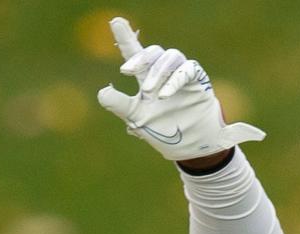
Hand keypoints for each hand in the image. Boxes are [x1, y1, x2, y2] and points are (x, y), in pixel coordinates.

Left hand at [96, 16, 263, 162]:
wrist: (189, 146)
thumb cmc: (162, 131)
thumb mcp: (136, 118)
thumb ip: (119, 104)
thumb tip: (101, 92)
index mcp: (146, 80)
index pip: (134, 54)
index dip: (126, 38)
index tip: (115, 22)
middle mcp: (163, 74)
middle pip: (153, 52)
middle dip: (140, 58)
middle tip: (126, 71)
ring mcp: (181, 76)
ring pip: (170, 57)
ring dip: (156, 72)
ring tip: (148, 92)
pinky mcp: (198, 80)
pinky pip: (187, 69)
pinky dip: (174, 80)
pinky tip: (164, 95)